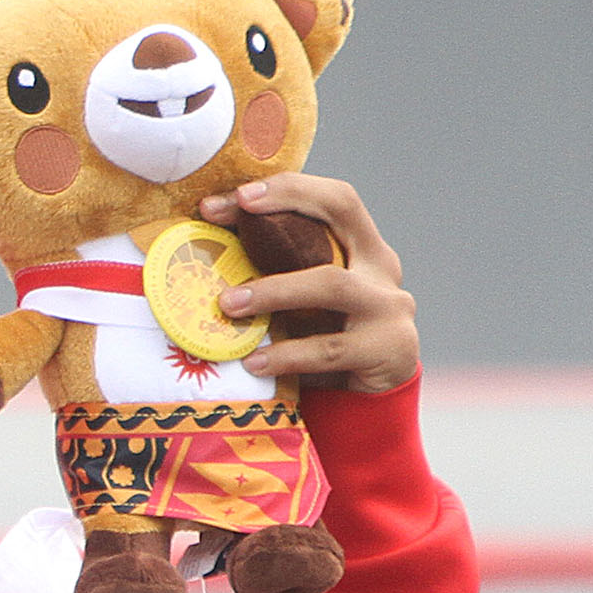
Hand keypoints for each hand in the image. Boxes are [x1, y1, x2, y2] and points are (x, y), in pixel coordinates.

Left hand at [199, 172, 420, 394]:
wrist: (367, 404)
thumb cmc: (320, 340)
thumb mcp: (300, 300)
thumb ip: (276, 271)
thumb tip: (202, 248)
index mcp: (363, 245)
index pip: (333, 198)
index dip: (287, 188)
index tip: (231, 197)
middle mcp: (382, 266)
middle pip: (342, 213)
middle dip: (284, 205)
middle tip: (224, 215)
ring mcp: (390, 306)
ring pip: (331, 283)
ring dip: (274, 290)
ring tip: (227, 304)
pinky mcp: (389, 349)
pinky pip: (330, 348)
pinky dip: (287, 354)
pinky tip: (254, 362)